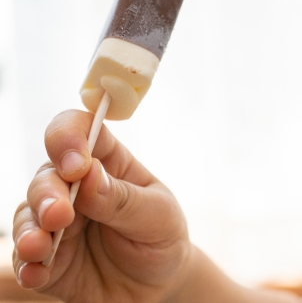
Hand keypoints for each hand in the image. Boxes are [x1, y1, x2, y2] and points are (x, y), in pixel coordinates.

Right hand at [12, 110, 190, 302]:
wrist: (159, 286)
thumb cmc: (161, 237)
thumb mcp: (157, 216)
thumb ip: (123, 199)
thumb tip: (88, 174)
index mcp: (108, 162)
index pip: (81, 130)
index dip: (70, 137)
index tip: (76, 164)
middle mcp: (75, 187)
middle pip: (48, 174)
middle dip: (48, 192)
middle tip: (59, 215)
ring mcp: (57, 222)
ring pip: (28, 213)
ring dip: (30, 228)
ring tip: (38, 246)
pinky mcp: (47, 259)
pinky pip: (26, 258)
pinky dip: (27, 264)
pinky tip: (35, 273)